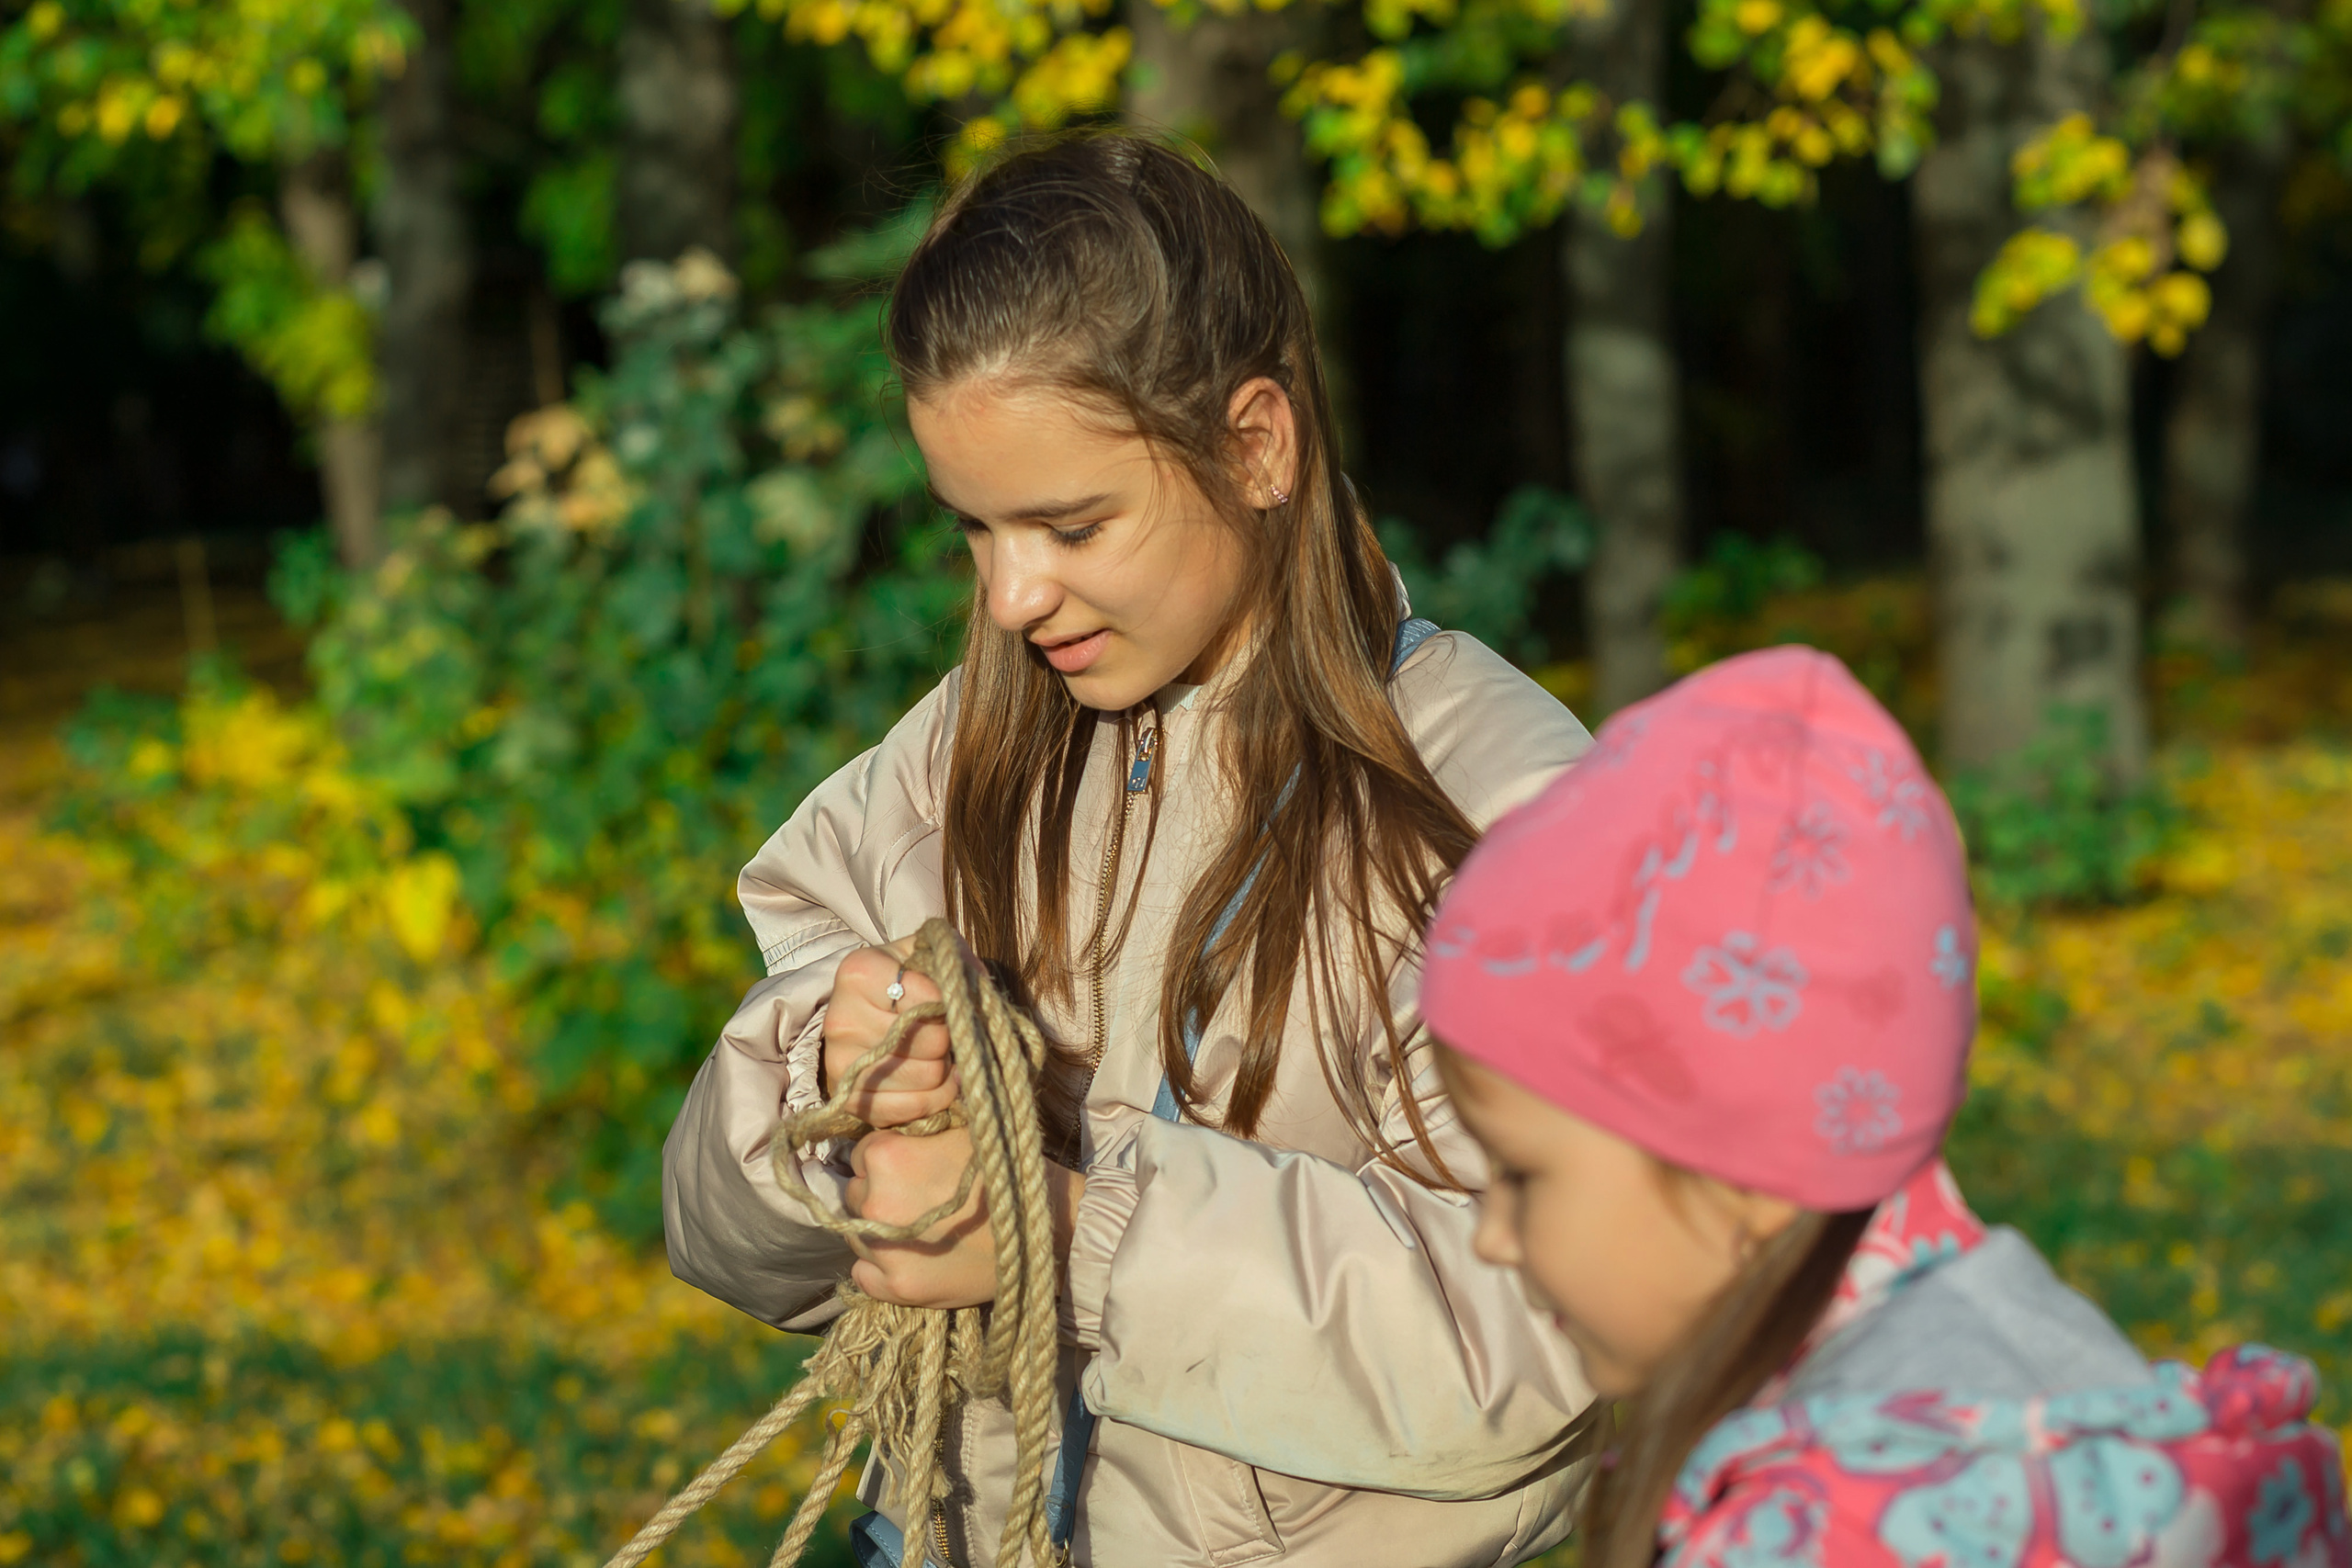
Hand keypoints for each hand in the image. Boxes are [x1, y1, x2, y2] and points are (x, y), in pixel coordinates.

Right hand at [822, 942, 956, 1128]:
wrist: (864, 1013)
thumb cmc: (905, 979)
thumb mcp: (927, 953)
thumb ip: (955, 961)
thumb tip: (972, 994)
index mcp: (859, 972)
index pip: (930, 998)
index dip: (952, 1005)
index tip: (949, 1004)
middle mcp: (841, 1019)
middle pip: (931, 1041)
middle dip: (950, 1039)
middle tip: (947, 1034)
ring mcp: (840, 1063)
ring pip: (926, 1078)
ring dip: (946, 1071)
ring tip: (941, 1055)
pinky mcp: (848, 1101)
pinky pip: (908, 1110)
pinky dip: (933, 1100)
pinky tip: (935, 1083)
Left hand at [844, 1129, 1091, 1310]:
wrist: (1044, 1229)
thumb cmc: (1004, 1172)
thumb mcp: (959, 1130)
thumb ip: (917, 1129)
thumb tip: (892, 1107)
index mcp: (888, 1156)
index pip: (861, 1155)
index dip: (887, 1160)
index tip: (911, 1169)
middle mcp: (874, 1202)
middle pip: (854, 1195)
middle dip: (879, 1195)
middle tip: (919, 1201)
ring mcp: (883, 1249)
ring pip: (856, 1235)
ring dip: (878, 1232)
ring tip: (921, 1230)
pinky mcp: (896, 1288)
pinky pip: (864, 1274)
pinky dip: (880, 1267)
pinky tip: (913, 1257)